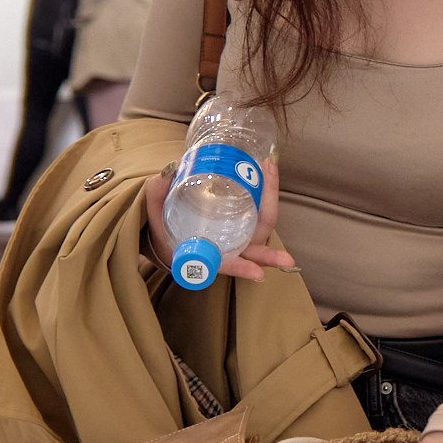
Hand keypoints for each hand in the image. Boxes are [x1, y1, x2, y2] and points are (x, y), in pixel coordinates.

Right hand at [141, 155, 295, 283]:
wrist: (168, 227)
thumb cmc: (162, 229)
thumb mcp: (154, 216)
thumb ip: (156, 197)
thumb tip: (165, 174)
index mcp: (206, 256)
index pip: (227, 265)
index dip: (243, 269)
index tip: (259, 275)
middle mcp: (228, 248)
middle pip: (255, 253)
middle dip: (271, 257)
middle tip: (288, 260)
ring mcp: (239, 234)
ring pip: (262, 225)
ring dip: (270, 200)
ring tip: (271, 170)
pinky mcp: (242, 218)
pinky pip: (258, 207)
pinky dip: (264, 189)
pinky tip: (265, 168)